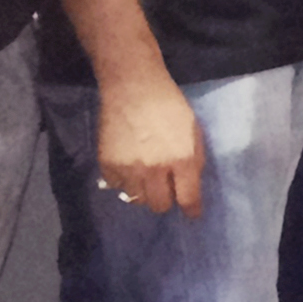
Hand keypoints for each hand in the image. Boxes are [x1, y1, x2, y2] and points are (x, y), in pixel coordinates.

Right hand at [97, 76, 205, 217]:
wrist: (133, 87)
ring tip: (145, 176)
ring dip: (144, 192)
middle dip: (166, 200)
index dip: (191, 210)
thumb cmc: (170, 105)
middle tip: (165, 190)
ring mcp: (129, 168)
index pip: (188, 198)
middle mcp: (155, 168)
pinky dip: (124, 181)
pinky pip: (117, 187)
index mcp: (182, 159)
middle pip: (160, 205)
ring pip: (137, 199)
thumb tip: (190, 185)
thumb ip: (194, 160)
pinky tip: (128, 167)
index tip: (191, 214)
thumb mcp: (193, 130)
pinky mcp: (108, 164)